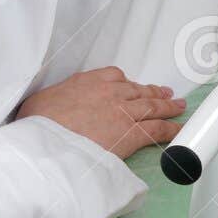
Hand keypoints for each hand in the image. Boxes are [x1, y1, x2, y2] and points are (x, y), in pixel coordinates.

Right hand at [15, 66, 185, 158]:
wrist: (48, 141)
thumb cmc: (38, 124)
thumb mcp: (39, 101)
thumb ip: (54, 99)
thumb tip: (49, 107)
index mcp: (86, 82)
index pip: (113, 76)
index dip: (125, 82)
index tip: (129, 85)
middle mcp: (108, 92)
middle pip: (137, 90)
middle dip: (153, 92)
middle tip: (164, 93)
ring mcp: (122, 112)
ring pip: (151, 106)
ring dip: (167, 106)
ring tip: (178, 106)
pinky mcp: (131, 133)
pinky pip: (157, 129)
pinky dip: (171, 128)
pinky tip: (179, 129)